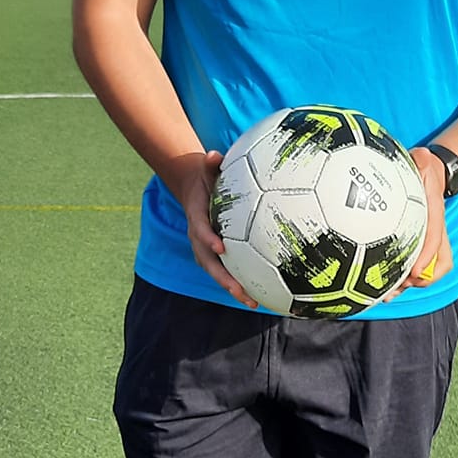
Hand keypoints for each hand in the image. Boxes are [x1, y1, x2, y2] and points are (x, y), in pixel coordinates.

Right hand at [178, 151, 258, 308]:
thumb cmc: (206, 178)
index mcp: (197, 218)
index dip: (208, 239)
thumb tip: (213, 154)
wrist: (193, 189)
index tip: (220, 246)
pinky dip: (242, 283)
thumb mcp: (206, 169)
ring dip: (234, 288)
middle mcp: (199, 238)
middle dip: (223, 278)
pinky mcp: (217, 255)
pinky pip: (228, 270)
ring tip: (254, 303)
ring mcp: (206, 249)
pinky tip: (263, 294)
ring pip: (218, 272)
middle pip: (209, 262)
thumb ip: (210, 164)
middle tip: (239, 291)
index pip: (200, 229)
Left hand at [391, 147, 452, 295]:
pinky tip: (372, 283)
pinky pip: (411, 265)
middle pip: (435, 263)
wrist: (432, 173)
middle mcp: (434, 231)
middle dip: (417, 280)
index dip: (427, 255)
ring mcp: (427, 240)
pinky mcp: (416, 244)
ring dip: (406, 284)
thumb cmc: (422, 166)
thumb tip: (418, 154)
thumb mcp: (423, 160)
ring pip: (426, 270)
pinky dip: (397, 277)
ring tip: (385, 295)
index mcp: (434, 213)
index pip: (435, 236)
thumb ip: (419, 159)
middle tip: (394, 291)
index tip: (415, 272)